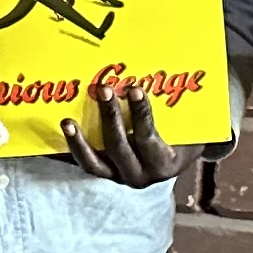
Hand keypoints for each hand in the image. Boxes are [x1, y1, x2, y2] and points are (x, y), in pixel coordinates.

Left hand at [51, 77, 178, 187]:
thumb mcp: (188, 126)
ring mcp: (119, 177)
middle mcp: (140, 176)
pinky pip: (86, 163)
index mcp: (164, 164)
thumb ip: (175, 109)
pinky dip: (73, 148)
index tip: (135, 89)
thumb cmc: (185, 136)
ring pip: (94, 163)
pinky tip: (65, 130)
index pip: (148, 138)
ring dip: (79, 141)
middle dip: (110, 116)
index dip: (141, 114)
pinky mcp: (105, 174)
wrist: (177, 160)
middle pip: (119, 147)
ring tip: (67, 121)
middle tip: (104, 88)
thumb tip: (166, 75)